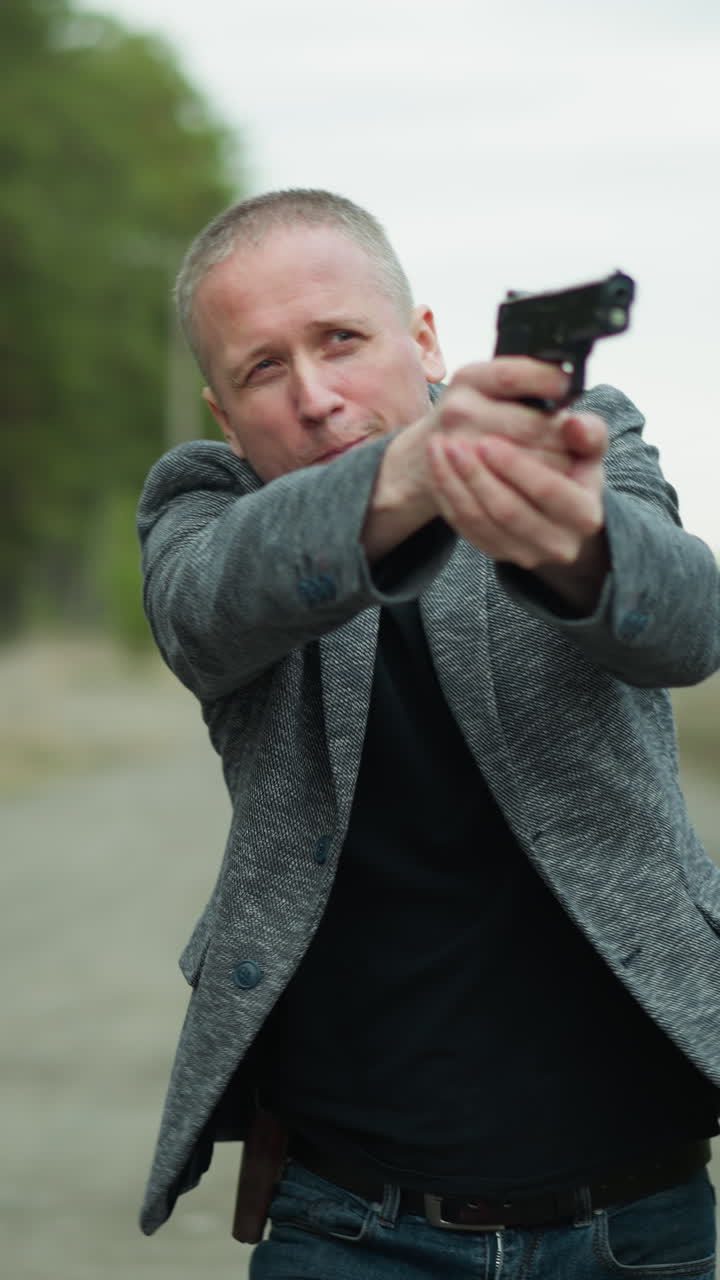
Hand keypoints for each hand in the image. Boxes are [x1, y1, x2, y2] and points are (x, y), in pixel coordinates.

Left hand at [424, 358, 608, 604]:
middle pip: (508, 511)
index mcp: (585, 516)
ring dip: (454, 483)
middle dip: (477, 476)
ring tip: (439, 447)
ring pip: (480, 522)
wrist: (556, 499)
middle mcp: (559, 545)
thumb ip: (588, 430)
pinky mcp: (498, 554)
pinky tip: (438, 465)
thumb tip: (574, 424)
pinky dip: (448, 495)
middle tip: (453, 443)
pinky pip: (464, 527)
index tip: (487, 441)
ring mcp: (527, 555)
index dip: (516, 466)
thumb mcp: (587, 444)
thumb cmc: (572, 462)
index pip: (548, 492)